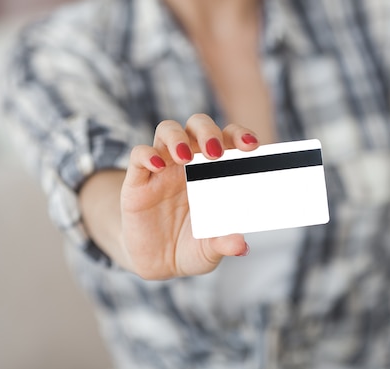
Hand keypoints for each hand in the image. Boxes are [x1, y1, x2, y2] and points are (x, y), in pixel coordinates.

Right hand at [120, 114, 258, 279]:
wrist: (158, 263)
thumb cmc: (192, 247)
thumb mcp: (210, 250)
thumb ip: (223, 243)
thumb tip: (241, 245)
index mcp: (215, 171)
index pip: (228, 139)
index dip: (239, 135)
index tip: (251, 145)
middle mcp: (190, 163)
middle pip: (198, 125)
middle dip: (208, 131)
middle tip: (215, 152)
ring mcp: (163, 169)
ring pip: (167, 130)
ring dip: (177, 137)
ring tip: (185, 157)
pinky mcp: (137, 181)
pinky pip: (139, 155)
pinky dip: (147, 155)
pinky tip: (158, 167)